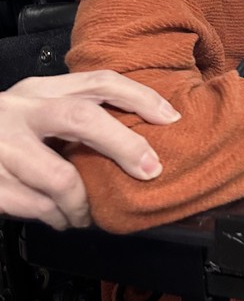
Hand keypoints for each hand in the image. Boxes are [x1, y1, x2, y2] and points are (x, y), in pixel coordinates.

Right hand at [0, 71, 180, 229]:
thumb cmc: (2, 134)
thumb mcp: (35, 112)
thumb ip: (74, 116)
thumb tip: (139, 136)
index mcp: (40, 90)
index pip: (98, 81)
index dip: (139, 96)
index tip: (171, 118)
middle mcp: (20, 111)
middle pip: (81, 118)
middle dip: (123, 144)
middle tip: (149, 170)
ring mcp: (1, 146)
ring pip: (59, 176)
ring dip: (82, 203)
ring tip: (87, 214)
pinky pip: (33, 207)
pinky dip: (53, 218)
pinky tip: (58, 219)